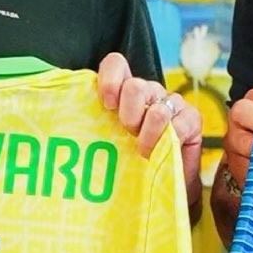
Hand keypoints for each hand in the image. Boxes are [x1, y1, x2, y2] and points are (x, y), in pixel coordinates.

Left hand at [96, 53, 203, 216]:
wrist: (162, 188)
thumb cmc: (131, 165)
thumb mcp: (107, 143)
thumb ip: (92, 125)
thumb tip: (60, 120)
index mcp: (125, 91)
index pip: (117, 64)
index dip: (110, 79)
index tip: (107, 105)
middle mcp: (149, 92)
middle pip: (136, 86)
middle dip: (129, 114)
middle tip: (128, 135)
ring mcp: (172, 103)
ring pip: (157, 106)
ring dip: (148, 133)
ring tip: (144, 150)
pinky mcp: (192, 118)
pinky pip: (180, 122)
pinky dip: (169, 139)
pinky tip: (162, 151)